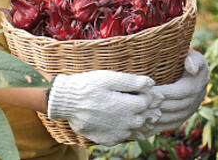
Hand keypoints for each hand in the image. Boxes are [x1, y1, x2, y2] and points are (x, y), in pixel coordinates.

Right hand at [47, 70, 162, 145]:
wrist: (66, 102)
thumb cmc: (88, 86)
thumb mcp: (109, 78)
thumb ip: (132, 81)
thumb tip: (151, 83)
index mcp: (127, 106)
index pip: (148, 102)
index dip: (147, 94)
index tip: (143, 90)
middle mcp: (124, 123)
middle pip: (144, 117)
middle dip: (144, 109)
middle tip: (138, 101)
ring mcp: (116, 134)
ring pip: (135, 129)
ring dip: (136, 121)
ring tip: (129, 111)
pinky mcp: (108, 140)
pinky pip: (124, 137)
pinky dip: (125, 130)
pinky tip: (119, 122)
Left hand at [135, 50, 209, 137]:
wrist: (195, 75)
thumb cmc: (189, 61)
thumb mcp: (195, 57)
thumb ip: (194, 60)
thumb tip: (190, 66)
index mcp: (195, 87)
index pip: (177, 92)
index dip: (162, 92)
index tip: (145, 89)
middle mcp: (194, 102)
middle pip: (171, 107)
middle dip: (154, 106)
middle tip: (136, 104)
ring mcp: (187, 113)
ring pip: (168, 120)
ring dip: (153, 119)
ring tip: (136, 115)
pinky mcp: (181, 120)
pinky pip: (167, 126)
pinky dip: (154, 128)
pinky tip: (140, 127)